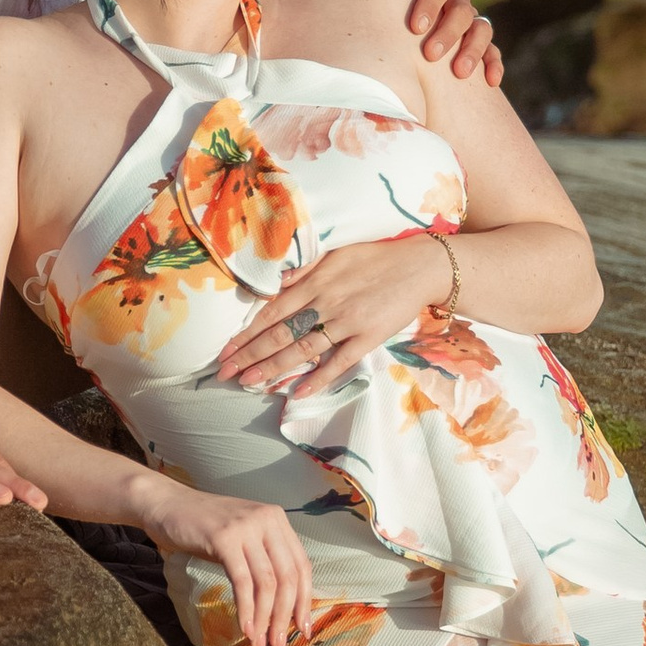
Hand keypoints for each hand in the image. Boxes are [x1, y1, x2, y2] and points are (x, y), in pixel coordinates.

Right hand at [135, 477, 314, 645]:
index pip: (302, 566)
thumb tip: (280, 606)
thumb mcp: (241, 538)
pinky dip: (246, 609)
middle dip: (285, 617)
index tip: (302, 629)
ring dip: (265, 619)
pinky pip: (242, 581)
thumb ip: (262, 560)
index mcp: (277, 520)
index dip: (305, 601)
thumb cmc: (201, 527)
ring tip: (259, 643)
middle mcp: (267, 520)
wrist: (165, 504)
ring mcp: (246, 527)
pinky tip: (244, 628)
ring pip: (267, 583)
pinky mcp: (223, 538)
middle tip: (279, 644)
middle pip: (288, 578)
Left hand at [212, 235, 449, 398]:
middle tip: (225, 373)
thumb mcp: (334, 254)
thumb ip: (304, 270)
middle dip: (250, 355)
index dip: (246, 332)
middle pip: (280, 333)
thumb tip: (275, 283)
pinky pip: (339, 362)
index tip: (225, 350)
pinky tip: (297, 392)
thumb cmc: (375, 257)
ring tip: (249, 383)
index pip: (271, 310)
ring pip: (303, 349)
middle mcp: (326, 303)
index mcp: (315, 281)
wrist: (420, 265)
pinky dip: (318, 378)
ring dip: (273, 368)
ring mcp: (347, 322)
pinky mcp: (368, 338)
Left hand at [366, 0, 500, 85]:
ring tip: (459, 72)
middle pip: (460, 9)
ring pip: (481, 29)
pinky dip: (494, 63)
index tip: (415, 27)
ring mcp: (469, 18)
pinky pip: (492, 50)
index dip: (429, 3)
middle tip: (430, 54)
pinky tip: (491, 81)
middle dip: (448, 32)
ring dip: (473, 49)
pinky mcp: (477, 40)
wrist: (393, 14)